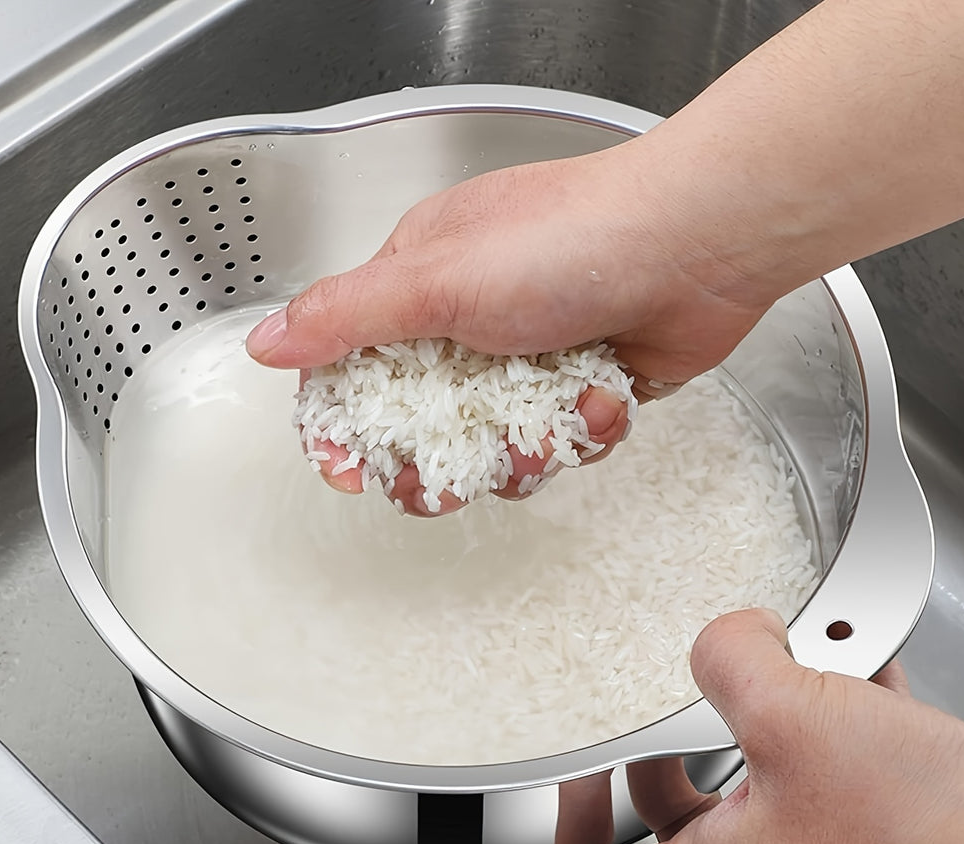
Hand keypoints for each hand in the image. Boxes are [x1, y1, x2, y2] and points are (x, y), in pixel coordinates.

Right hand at [246, 145, 770, 513]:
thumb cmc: (569, 240)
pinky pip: (559, 445)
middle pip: (422, 428)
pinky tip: (605, 398)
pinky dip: (582, 433)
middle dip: (436, 466)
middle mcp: (470, 324)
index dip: (342, 428)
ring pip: (494, 449)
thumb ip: (344, 317)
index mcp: (420, 284)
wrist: (695, 246)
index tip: (347, 471)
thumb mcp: (434, 277)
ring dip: (522, 454)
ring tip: (549, 425)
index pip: (353, 368)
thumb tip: (267, 345)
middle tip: (446, 483)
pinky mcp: (582, 389)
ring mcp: (529, 361)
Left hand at [547, 608, 963, 843]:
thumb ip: (731, 660)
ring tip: (767, 661)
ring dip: (756, 715)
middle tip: (655, 720)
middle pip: (677, 823)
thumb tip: (726, 635)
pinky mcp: (871, 824)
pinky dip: (825, 709)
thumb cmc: (921, 827)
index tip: (574, 783)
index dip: (573, 836)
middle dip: (661, 758)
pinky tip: (847, 659)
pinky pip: (824, 760)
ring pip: (754, 781)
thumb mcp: (791, 716)